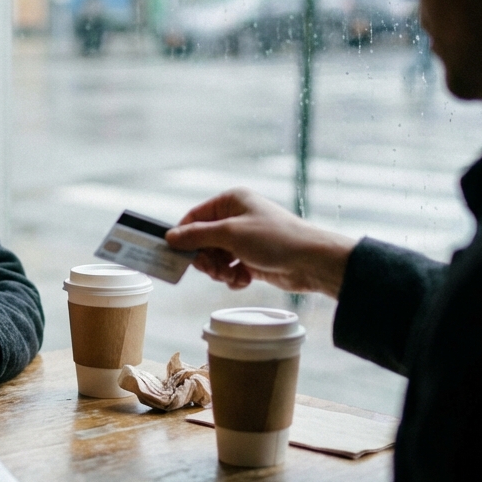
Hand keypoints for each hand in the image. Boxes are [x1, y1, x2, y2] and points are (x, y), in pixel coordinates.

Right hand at [163, 188, 357, 296]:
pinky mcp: (253, 259)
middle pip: (203, 240)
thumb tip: (170, 237)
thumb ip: (197, 235)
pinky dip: (233, 277)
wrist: (311, 261)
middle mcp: (237, 217)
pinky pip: (230, 269)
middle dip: (205, 258)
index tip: (176, 255)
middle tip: (212, 269)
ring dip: (219, 271)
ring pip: (216, 258)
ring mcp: (245, 239)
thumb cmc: (274, 239)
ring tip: (231, 275)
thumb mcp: (230, 234)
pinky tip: (244, 279)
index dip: (184, 236)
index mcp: (231, 201)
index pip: (195, 217)